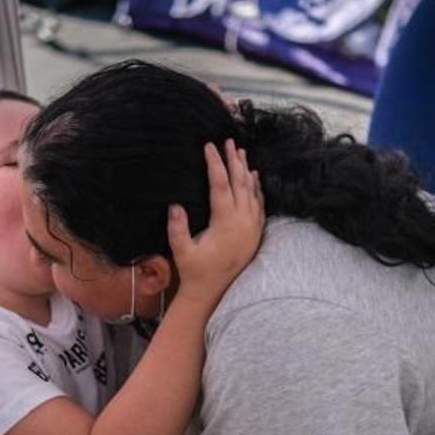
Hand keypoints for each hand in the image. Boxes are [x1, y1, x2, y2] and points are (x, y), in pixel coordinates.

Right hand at [168, 139, 264, 306]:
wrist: (214, 293)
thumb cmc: (195, 271)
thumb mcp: (181, 251)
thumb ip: (177, 229)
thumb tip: (175, 205)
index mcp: (226, 223)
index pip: (221, 184)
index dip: (215, 163)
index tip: (209, 146)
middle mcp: (243, 222)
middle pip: (240, 182)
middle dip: (233, 160)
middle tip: (228, 141)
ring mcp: (252, 227)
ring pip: (252, 191)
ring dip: (245, 170)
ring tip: (240, 152)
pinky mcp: (256, 233)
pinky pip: (259, 204)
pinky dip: (256, 187)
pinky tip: (253, 176)